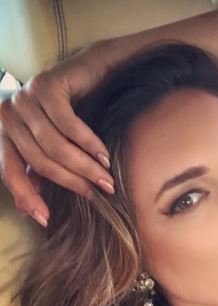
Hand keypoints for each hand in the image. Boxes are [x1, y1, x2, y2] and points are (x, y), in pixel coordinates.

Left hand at [0, 43, 115, 226]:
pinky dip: (90, 145)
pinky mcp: (46, 87)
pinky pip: (69, 126)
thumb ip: (36, 174)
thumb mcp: (51, 147)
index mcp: (4, 132)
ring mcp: (25, 98)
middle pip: (40, 161)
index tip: (46, 219)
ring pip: (55, 146)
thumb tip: (28, 212)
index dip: (27, 197)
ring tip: (106, 179)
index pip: (8, 171)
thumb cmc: (72, 114)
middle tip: (98, 193)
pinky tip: (105, 157)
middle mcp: (8, 114)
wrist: (91, 73)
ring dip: (86, 167)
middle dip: (72, 181)